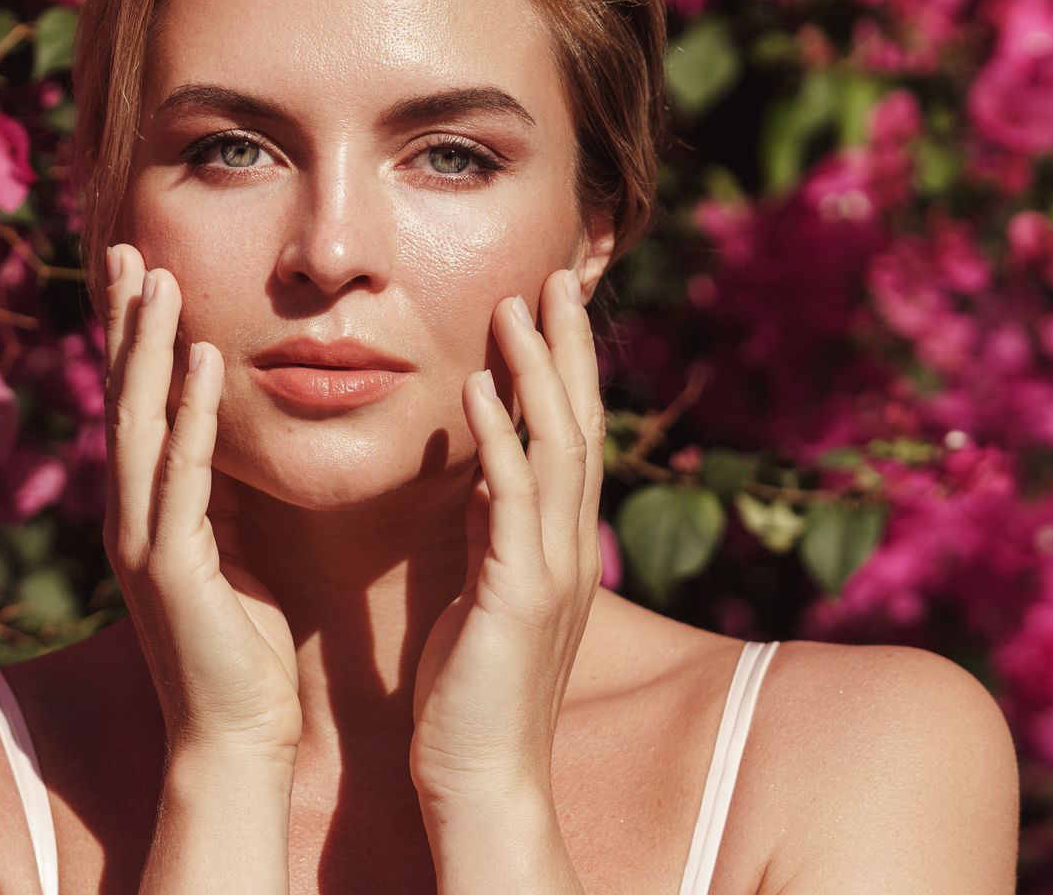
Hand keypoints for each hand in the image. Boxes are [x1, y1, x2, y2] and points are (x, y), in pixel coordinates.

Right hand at [101, 243, 302, 765]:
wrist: (233, 741)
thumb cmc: (239, 653)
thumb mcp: (227, 555)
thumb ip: (215, 497)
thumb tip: (222, 438)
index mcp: (143, 512)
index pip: (135, 405)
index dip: (134, 337)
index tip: (141, 271)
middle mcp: (129, 516)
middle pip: (123, 397)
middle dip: (126, 322)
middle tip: (129, 249)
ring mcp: (143, 540)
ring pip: (140, 422)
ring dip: (150, 347)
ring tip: (161, 279)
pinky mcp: (172, 567)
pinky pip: (185, 474)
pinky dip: (193, 413)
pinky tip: (205, 360)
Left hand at [408, 267, 607, 807]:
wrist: (482, 779)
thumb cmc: (473, 693)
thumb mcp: (484, 592)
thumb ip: (493, 531)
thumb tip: (487, 474)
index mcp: (557, 545)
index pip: (570, 435)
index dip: (564, 367)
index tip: (548, 303)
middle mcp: (567, 547)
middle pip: (579, 424)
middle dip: (568, 347)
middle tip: (555, 274)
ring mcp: (550, 569)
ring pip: (557, 449)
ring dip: (538, 372)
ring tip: (518, 305)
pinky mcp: (518, 595)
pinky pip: (510, 501)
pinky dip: (498, 441)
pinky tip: (479, 390)